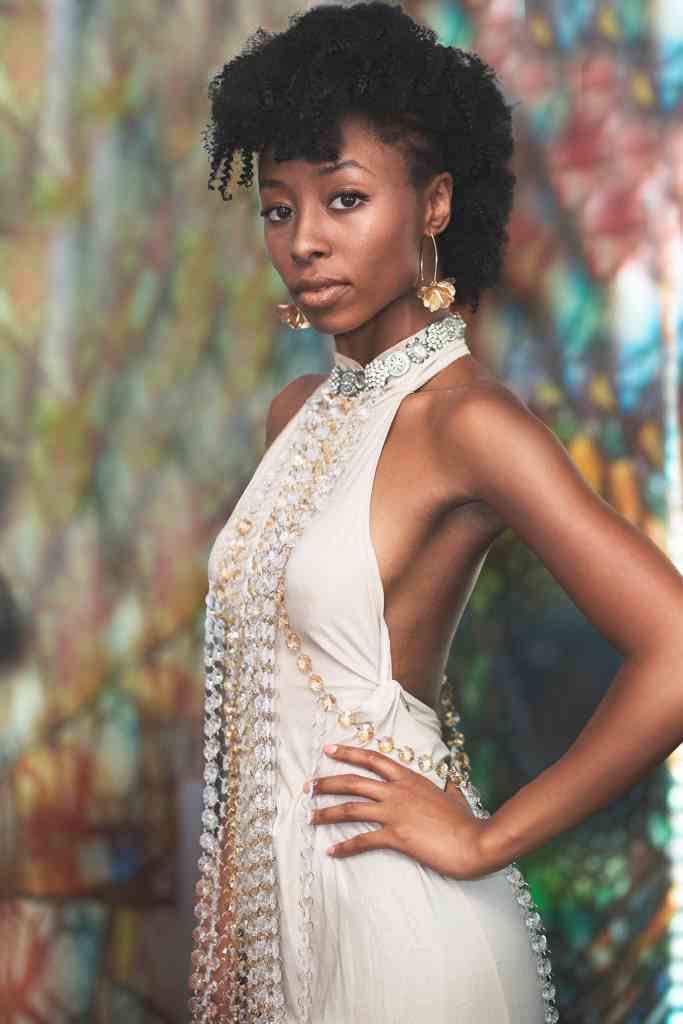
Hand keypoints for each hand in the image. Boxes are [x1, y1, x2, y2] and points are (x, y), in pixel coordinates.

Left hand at [304, 743, 496, 880]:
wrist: (475, 842)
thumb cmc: (467, 821)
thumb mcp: (454, 796)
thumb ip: (446, 788)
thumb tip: (449, 783)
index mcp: (409, 779)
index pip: (372, 759)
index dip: (348, 752)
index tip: (328, 749)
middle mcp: (397, 791)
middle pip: (353, 782)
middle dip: (327, 783)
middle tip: (308, 787)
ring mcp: (395, 813)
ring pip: (351, 808)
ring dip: (326, 812)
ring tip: (309, 817)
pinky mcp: (396, 836)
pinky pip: (362, 840)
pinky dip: (344, 846)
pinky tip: (331, 851)